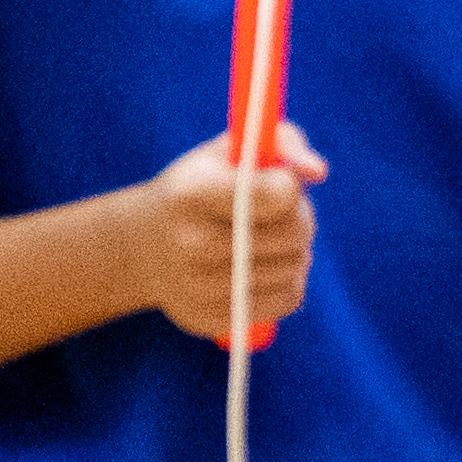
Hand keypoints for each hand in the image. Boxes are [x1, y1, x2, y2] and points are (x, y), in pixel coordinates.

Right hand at [143, 123, 329, 342]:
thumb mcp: (233, 150)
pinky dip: (289, 280)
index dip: (290, 185)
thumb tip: (316, 171)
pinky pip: (286, 299)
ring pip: (293, 267)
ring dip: (297, 250)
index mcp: (192, 191)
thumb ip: (283, 143)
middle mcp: (190, 242)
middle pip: (292, 233)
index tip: (279, 182)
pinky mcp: (211, 318)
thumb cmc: (204, 185)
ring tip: (274, 238)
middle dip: (301, 217)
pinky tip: (267, 266)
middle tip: (285, 212)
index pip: (279, 194)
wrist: (145, 244)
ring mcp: (198, 286)